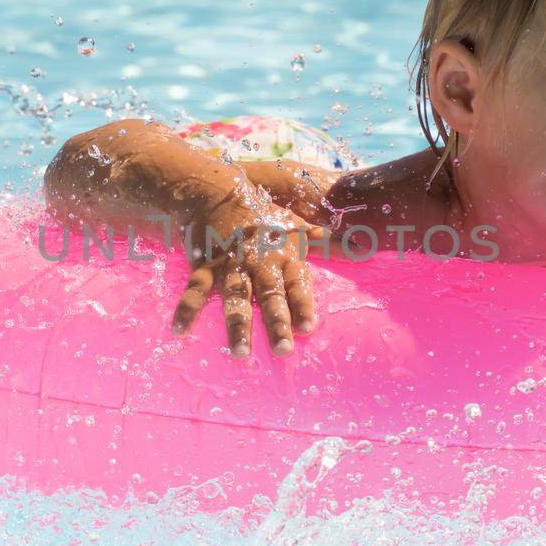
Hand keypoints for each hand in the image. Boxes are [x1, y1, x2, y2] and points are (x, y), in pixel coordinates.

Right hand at [171, 184, 328, 358]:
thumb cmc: (264, 217)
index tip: (309, 328)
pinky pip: (195, 290)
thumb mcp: (299, 227)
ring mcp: (230, 266)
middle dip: (275, 323)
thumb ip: (330, 243)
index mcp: (283, 256)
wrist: (218, 193)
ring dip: (237, 325)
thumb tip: (366, 249)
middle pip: (269, 296)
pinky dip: (186, 310)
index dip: (303, 305)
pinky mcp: (205, 266)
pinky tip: (179, 331)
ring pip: (235, 297)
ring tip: (240, 352)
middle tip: (282, 351)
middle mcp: (258, 263)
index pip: (296, 284)